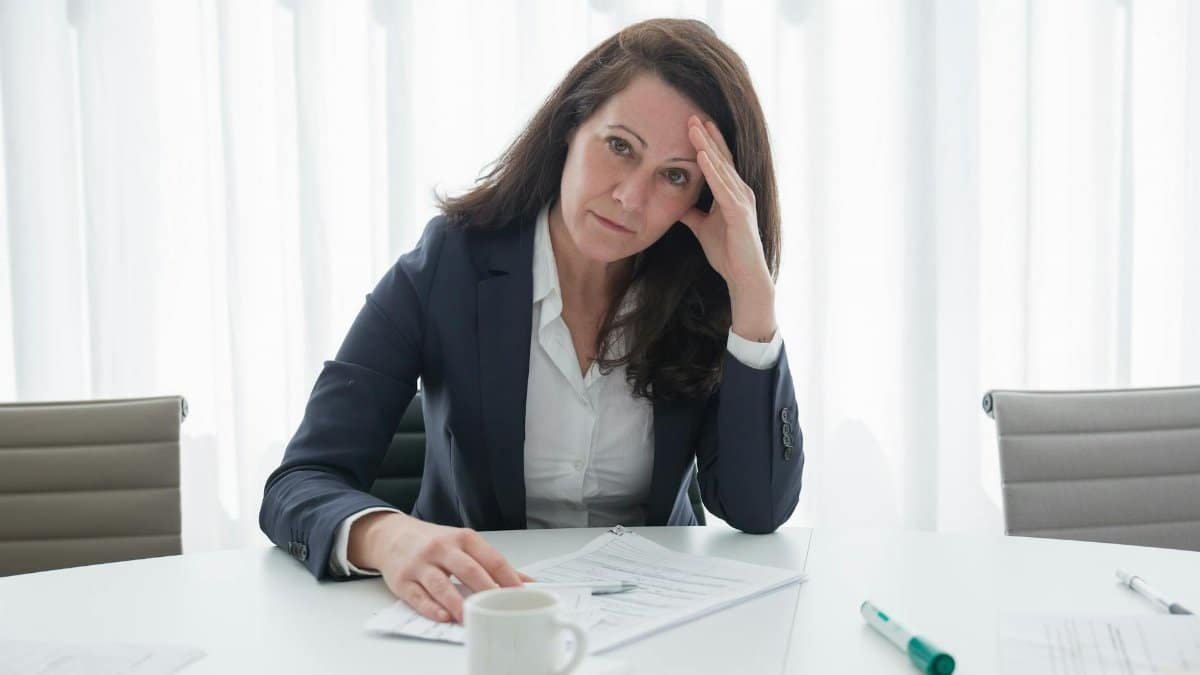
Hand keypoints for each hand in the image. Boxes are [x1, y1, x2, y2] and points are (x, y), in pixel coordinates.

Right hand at [348, 511, 532, 622]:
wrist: (392, 536)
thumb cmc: (433, 542)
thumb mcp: (463, 544)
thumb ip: (492, 563)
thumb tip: (526, 582)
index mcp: (462, 538)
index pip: (490, 558)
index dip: (507, 577)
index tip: (520, 594)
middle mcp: (441, 548)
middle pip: (468, 570)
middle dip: (486, 589)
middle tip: (500, 607)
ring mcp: (421, 564)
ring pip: (442, 584)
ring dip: (458, 603)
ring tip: (471, 617)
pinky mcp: (403, 580)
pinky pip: (418, 596)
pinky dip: (431, 607)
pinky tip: (444, 615)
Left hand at [679, 115, 776, 341]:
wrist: (743, 277)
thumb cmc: (727, 253)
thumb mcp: (702, 228)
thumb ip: (692, 214)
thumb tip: (676, 205)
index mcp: (732, 193)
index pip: (719, 162)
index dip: (707, 143)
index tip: (693, 124)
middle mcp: (740, 192)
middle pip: (721, 158)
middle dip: (706, 136)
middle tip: (691, 115)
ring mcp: (742, 201)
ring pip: (722, 168)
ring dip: (708, 146)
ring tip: (694, 127)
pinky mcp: (739, 213)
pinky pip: (723, 187)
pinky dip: (713, 170)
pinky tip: (703, 156)